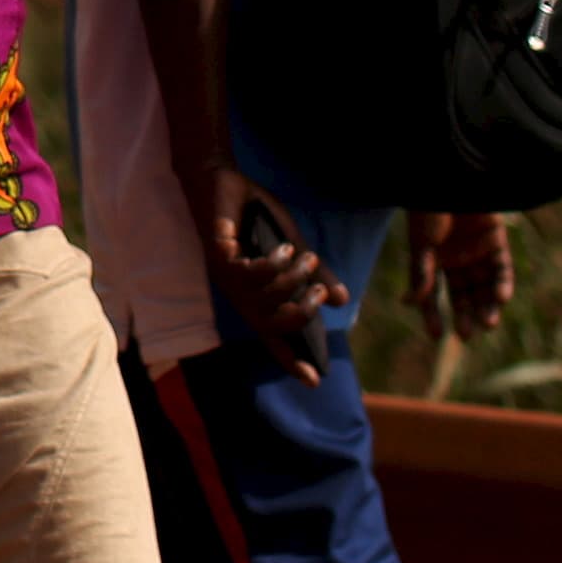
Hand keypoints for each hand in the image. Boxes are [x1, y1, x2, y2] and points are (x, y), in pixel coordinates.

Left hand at [202, 169, 341, 384]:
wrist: (222, 180)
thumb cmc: (253, 216)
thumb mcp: (292, 248)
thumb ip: (313, 274)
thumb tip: (342, 300)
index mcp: (254, 295)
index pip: (271, 336)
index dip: (290, 360)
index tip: (314, 382)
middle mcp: (238, 293)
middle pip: (271, 325)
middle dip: (302, 314)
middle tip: (320, 294)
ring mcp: (226, 277)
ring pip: (265, 299)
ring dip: (293, 281)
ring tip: (303, 257)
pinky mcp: (218, 258)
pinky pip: (251, 274)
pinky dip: (273, 264)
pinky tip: (282, 247)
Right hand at [406, 211, 514, 339]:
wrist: (449, 177)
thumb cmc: (429, 208)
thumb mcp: (422, 243)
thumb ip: (422, 272)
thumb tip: (411, 302)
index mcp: (433, 261)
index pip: (433, 295)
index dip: (434, 315)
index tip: (437, 336)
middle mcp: (456, 259)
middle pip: (463, 295)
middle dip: (465, 315)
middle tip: (467, 334)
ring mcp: (477, 251)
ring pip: (484, 286)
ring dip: (487, 305)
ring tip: (489, 322)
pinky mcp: (496, 241)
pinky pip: (502, 268)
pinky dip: (503, 284)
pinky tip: (500, 297)